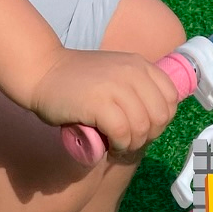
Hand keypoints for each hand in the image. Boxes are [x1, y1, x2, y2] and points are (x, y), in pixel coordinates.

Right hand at [31, 49, 178, 155]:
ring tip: (117, 145)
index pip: (171, 99)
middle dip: (147, 136)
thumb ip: (135, 88)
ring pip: (143, 127)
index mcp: (140, 65)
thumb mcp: (115, 75)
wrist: (41, 71)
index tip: (142, 129)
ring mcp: (117, 86)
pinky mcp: (99, 103)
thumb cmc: (76, 80)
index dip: (161, 121)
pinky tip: (109, 145)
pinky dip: (119, 145)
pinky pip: (123, 132)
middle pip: (160, 117)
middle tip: (128, 141)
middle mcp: (133, 72)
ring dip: (132, 144)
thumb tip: (153, 123)